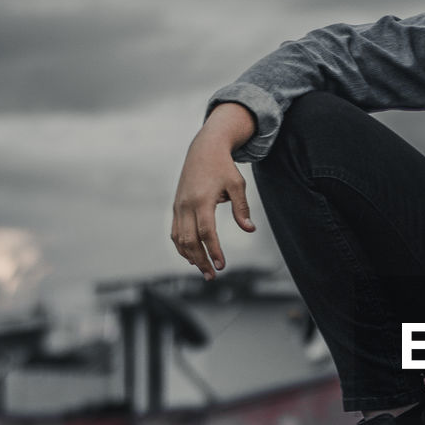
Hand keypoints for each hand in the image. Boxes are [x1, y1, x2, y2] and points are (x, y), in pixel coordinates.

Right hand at [171, 104, 256, 278]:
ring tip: (204, 270)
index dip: (214, 251)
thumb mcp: (237, 184)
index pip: (207, 232)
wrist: (203, 149)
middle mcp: (186, 205)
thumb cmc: (223, 167)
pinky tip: (192, 257)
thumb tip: (249, 229)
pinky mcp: (176, 206)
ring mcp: (178, 206)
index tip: (222, 265)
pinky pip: (175, 231)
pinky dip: (182, 246)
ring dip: (190, 256)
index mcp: (202, 200)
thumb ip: (242, 208)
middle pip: (190, 240)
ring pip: (179, 238)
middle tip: (213, 276)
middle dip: (201, 260)